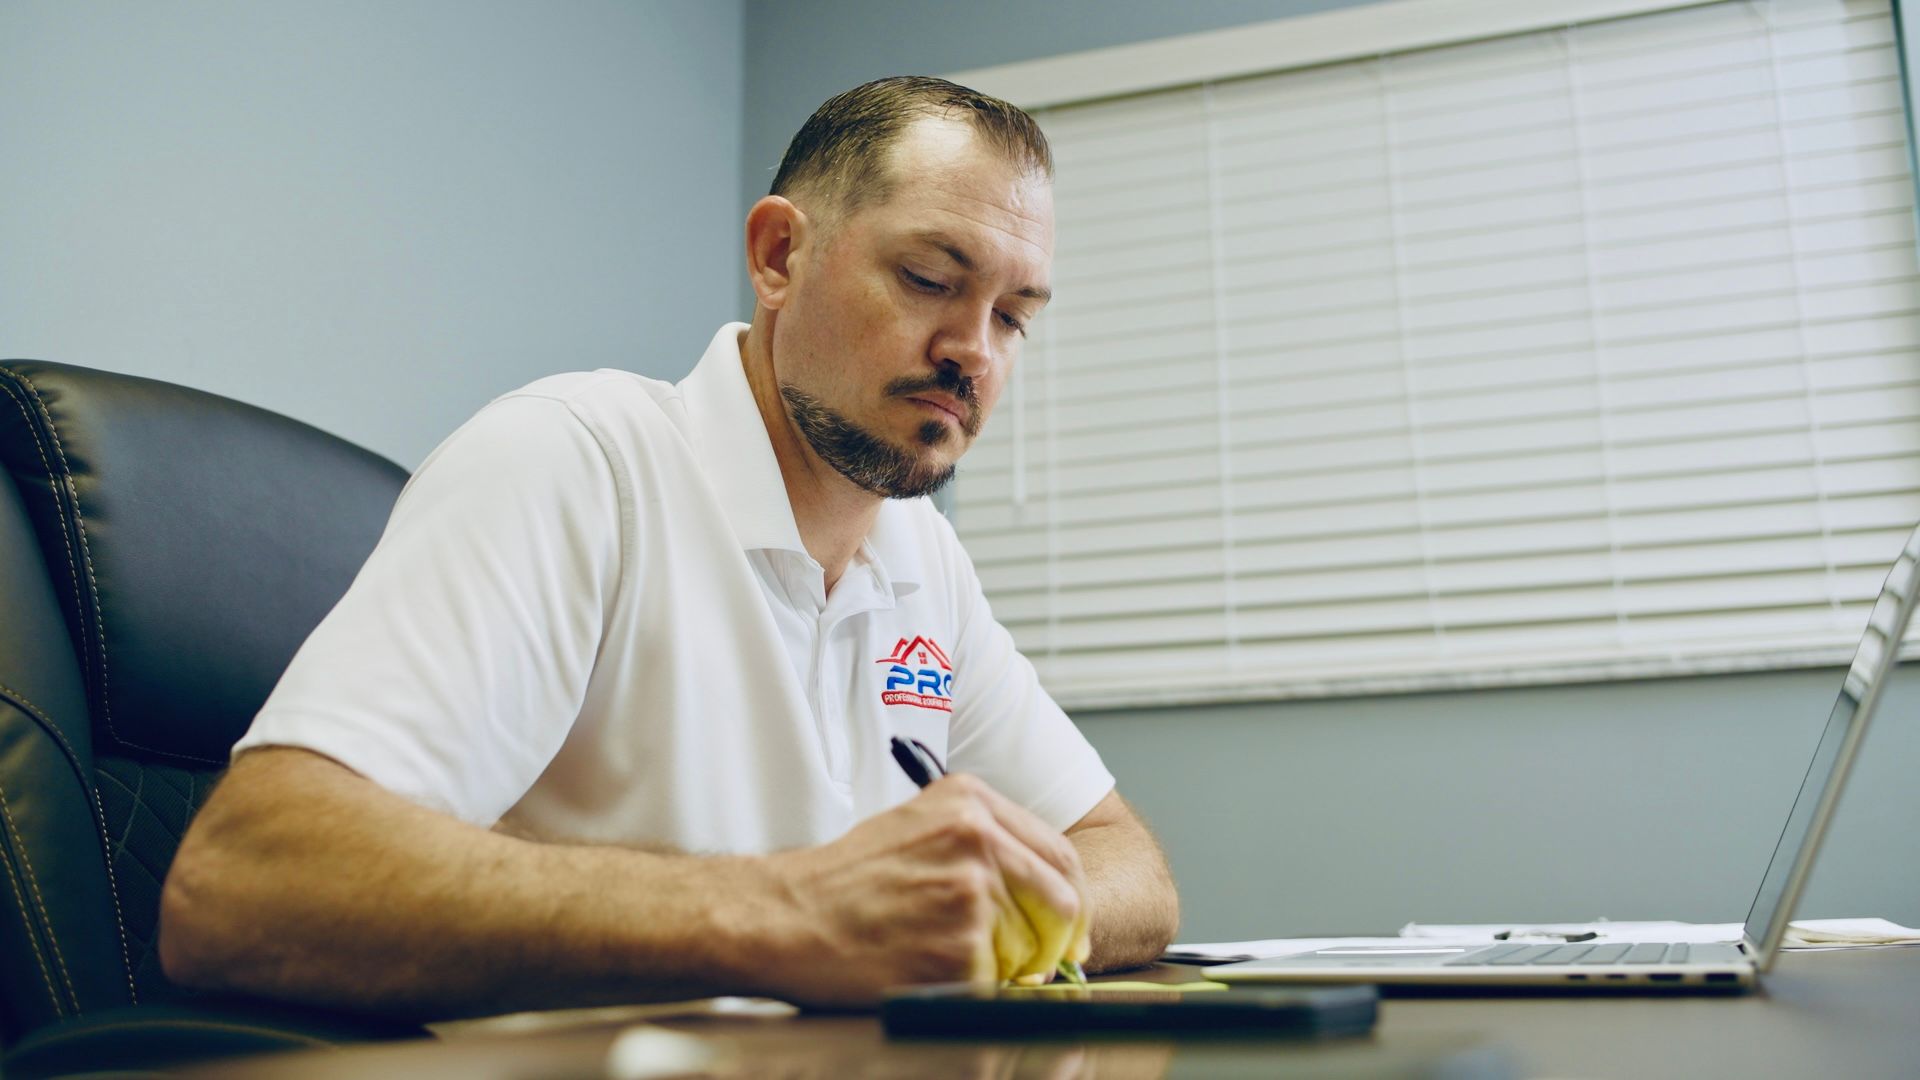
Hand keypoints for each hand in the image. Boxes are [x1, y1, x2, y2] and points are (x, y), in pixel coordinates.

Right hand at [757, 772, 1088, 1005]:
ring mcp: (971, 895)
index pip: (1059, 853)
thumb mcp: (918, 827)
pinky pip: (994, 982)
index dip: (1071, 898)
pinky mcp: (959, 950)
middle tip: (1042, 963)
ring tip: (943, 954)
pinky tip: (925, 968)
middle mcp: (978, 839)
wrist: (785, 915)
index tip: (1070, 926)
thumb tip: (1045, 893)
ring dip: (1003, 966)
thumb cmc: (844, 878)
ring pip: (1028, 947)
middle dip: (1057, 941)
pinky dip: (970, 988)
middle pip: (1061, 901)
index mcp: (971, 801)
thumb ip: (983, 845)